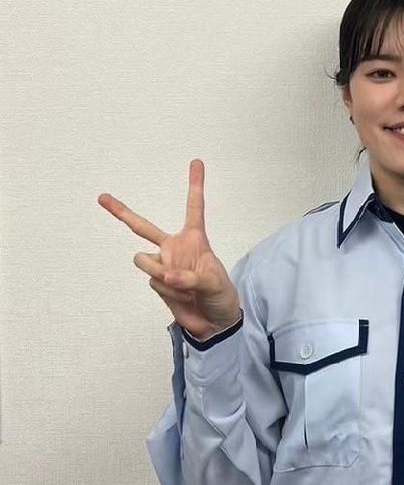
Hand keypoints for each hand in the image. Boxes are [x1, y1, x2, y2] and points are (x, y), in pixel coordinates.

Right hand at [99, 159, 240, 339]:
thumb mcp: (214, 283)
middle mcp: (174, 249)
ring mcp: (163, 266)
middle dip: (121, 212)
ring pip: (145, 261)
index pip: (194, 208)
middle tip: (101, 197)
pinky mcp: (157, 283)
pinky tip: (182, 296)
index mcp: (194, 240)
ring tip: (184, 287)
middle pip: (142, 227)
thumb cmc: (221, 296)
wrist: (214, 323)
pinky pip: (154, 282)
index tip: (197, 161)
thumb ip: (191, 277)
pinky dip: (168, 291)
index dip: (195, 185)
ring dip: (161, 274)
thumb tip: (167, 275)